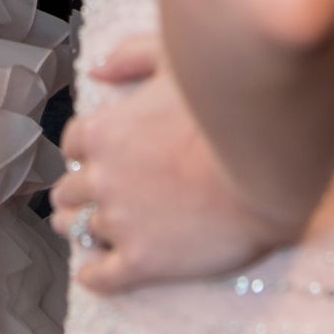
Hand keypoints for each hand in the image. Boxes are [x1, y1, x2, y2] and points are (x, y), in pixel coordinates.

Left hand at [51, 34, 294, 293]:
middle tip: (92, 197)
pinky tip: (94, 273)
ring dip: (80, 230)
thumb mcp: (174, 62)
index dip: (87, 152)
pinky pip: (101, 276)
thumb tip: (96, 70)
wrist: (264, 171)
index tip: (99, 158)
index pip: (73, 145)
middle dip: (78, 192)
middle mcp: (101, 178)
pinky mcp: (142, 262)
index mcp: (103, 131)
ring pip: (78, 231)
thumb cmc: (222, 110)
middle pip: (69, 190)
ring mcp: (119, 222)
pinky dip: (93, 275)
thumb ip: (132, 56)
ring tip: (89, 232)